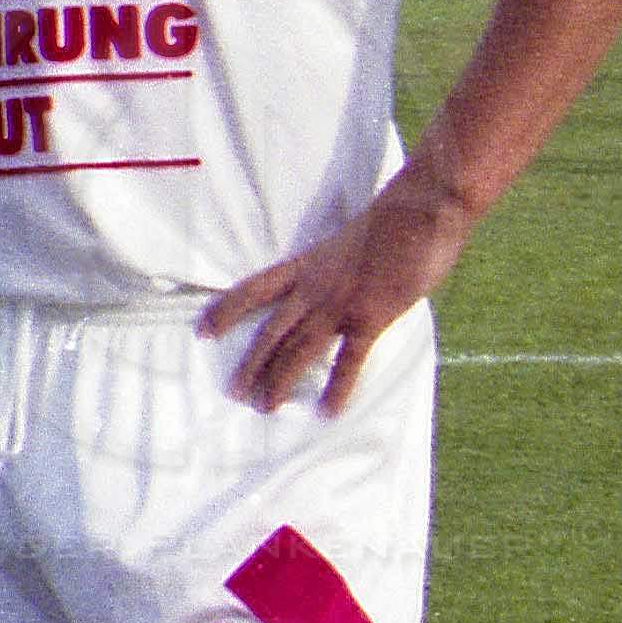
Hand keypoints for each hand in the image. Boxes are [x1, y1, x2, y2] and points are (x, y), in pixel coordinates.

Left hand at [203, 165, 476, 415]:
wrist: (419, 210)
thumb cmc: (390, 221)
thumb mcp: (346, 242)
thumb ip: (335, 268)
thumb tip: (337, 285)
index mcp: (306, 264)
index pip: (253, 289)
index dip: (224, 311)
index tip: (202, 331)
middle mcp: (314, 287)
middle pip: (270, 331)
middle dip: (250, 364)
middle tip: (234, 393)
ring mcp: (340, 304)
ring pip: (299, 349)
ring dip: (280, 381)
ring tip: (264, 407)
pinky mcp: (370, 318)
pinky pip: (349, 360)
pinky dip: (337, 389)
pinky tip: (326, 412)